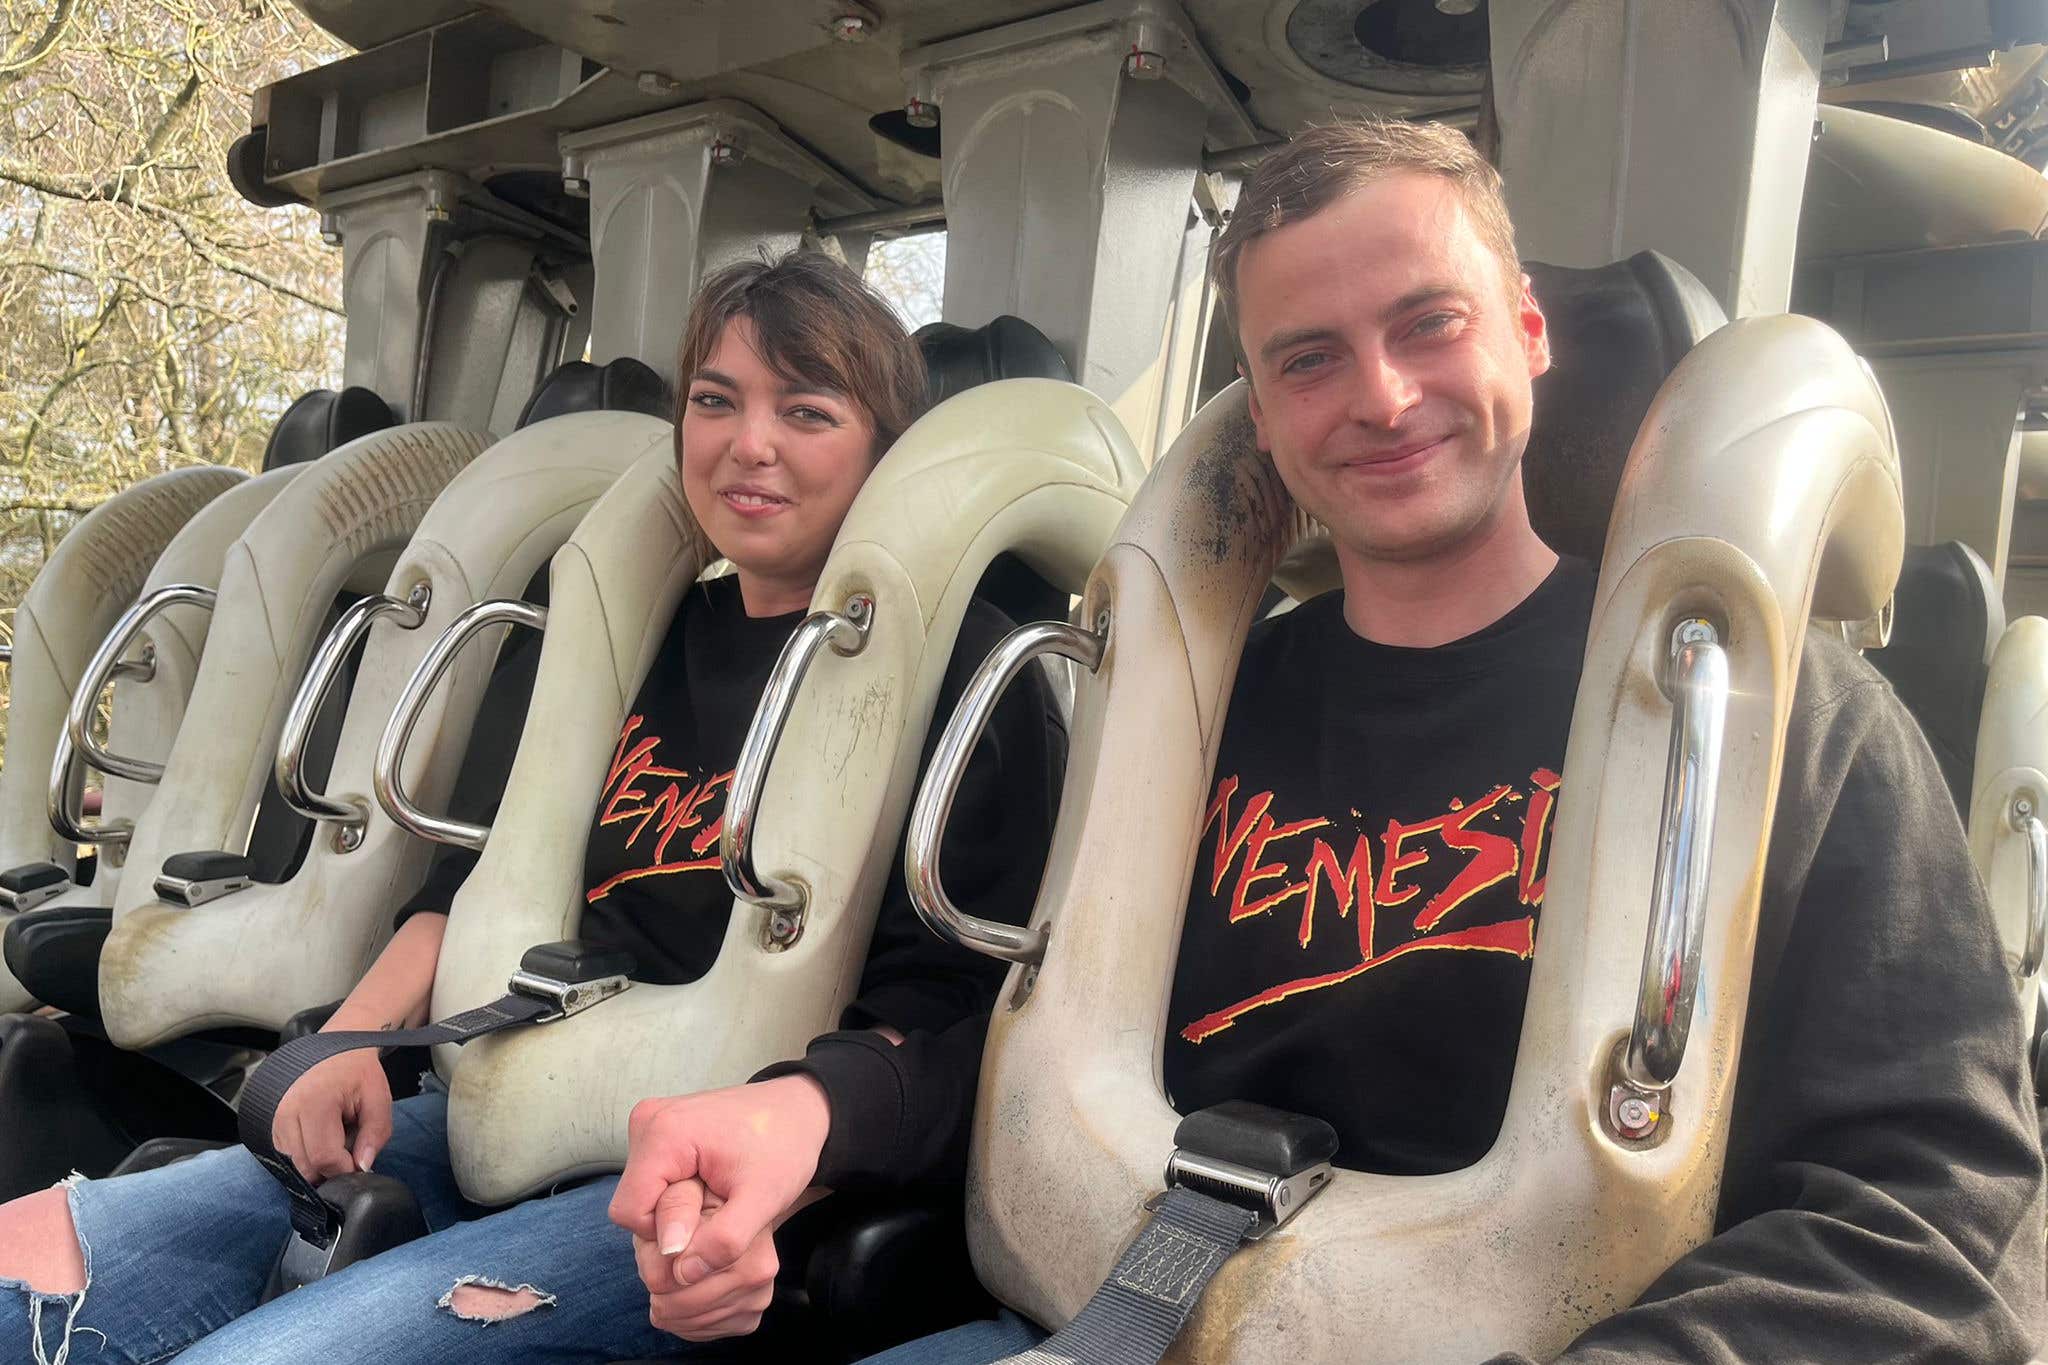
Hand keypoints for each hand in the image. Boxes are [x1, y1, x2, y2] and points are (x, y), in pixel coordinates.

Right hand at [271, 1050, 391, 1183]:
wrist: (335, 1052)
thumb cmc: (357, 1073)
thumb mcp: (378, 1098)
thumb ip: (376, 1134)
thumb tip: (362, 1167)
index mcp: (315, 1102)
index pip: (324, 1158)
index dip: (345, 1169)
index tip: (360, 1161)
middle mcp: (287, 1113)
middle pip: (306, 1168)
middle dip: (332, 1169)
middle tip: (349, 1150)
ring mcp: (275, 1120)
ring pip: (294, 1167)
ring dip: (318, 1164)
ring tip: (335, 1139)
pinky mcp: (271, 1127)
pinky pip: (286, 1158)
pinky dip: (306, 1157)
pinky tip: (321, 1138)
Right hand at [609, 1076, 832, 1340]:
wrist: (798, 1109)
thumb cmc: (785, 1146)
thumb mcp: (764, 1197)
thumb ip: (724, 1239)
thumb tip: (682, 1275)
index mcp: (663, 1134)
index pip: (631, 1214)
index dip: (668, 1236)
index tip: (713, 1224)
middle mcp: (647, 1123)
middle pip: (635, 1207)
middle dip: (676, 1225)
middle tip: (723, 1210)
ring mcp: (651, 1125)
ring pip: (644, 1199)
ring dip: (678, 1215)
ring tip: (721, 1199)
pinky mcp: (660, 1133)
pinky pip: (653, 1185)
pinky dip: (679, 1199)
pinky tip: (713, 1191)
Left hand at [631, 1189, 780, 1339]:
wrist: (744, 1203)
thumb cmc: (708, 1196)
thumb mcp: (687, 1185)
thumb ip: (675, 1207)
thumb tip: (672, 1249)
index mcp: (746, 1234)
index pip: (677, 1273)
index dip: (657, 1259)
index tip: (662, 1243)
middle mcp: (759, 1269)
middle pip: (677, 1302)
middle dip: (658, 1282)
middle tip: (664, 1257)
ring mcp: (758, 1297)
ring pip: (684, 1321)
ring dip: (668, 1301)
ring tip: (674, 1272)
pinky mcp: (749, 1318)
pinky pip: (697, 1332)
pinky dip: (683, 1318)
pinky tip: (686, 1291)